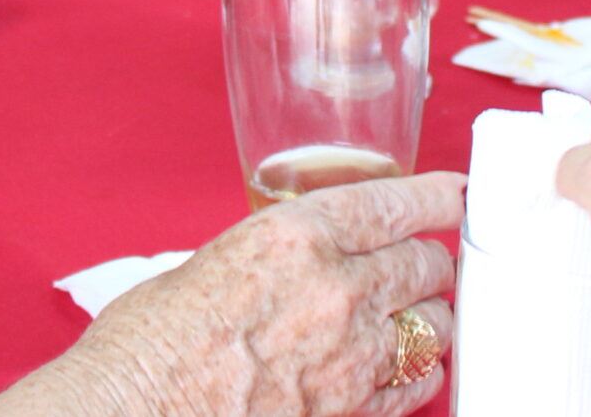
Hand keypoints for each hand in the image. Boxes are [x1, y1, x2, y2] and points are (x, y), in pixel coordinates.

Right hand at [11, 172, 460, 416]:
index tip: (451, 196)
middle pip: (424, 263)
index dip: (434, 197)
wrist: (139, 408)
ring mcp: (352, 355)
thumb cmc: (152, 345)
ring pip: (433, 324)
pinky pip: (419, 385)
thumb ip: (273, 256)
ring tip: (422, 312)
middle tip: (430, 259)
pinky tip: (410, 366)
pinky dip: (421, 371)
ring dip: (431, 315)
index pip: (393, 203)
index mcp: (295, 236)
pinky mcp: (355, 409)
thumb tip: (299, 264)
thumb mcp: (212, 262)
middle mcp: (336, 289)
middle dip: (431, 260)